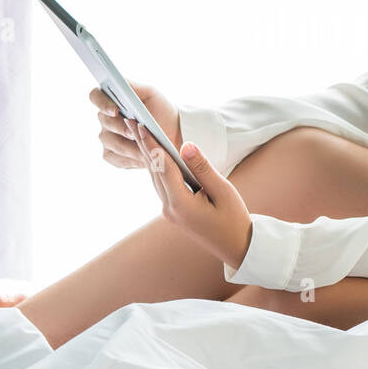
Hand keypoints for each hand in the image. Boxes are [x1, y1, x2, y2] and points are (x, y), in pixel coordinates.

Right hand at [91, 82, 181, 168]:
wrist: (173, 134)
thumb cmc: (162, 111)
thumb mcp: (152, 94)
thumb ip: (134, 87)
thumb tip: (119, 82)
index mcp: (112, 99)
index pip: (95, 96)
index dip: (102, 102)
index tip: (115, 110)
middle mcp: (106, 118)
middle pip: (103, 121)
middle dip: (120, 127)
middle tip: (134, 132)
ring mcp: (107, 136)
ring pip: (108, 141)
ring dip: (126, 145)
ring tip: (143, 148)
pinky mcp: (111, 154)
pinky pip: (112, 157)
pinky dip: (127, 158)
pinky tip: (140, 157)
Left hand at [128, 120, 251, 269]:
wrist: (236, 247)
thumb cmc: (233, 219)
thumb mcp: (223, 191)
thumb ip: (202, 167)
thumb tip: (186, 145)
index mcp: (181, 204)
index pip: (163, 167)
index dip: (152, 144)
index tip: (142, 125)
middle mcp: (169, 208)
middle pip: (154, 170)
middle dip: (143, 145)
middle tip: (131, 121)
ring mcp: (169, 211)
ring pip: (155, 177)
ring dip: (147, 154)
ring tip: (138, 132)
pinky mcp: (172, 211)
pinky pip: (161, 184)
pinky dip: (156, 166)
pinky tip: (152, 153)